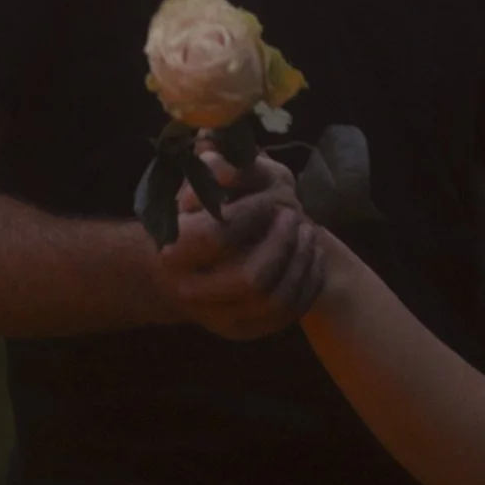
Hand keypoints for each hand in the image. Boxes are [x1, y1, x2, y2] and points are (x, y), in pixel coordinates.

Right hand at [151, 151, 325, 339]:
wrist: (182, 267)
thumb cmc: (194, 216)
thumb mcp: (198, 184)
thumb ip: (213, 167)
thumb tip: (221, 154)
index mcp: (173, 253)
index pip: (219, 235)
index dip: (254, 212)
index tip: (277, 194)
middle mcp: (190, 293)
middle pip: (252, 277)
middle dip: (283, 243)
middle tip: (296, 214)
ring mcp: (218, 318)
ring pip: (275, 300)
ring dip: (300, 262)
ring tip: (308, 231)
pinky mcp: (244, 330)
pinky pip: (288, 314)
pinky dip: (308, 282)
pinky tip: (312, 255)